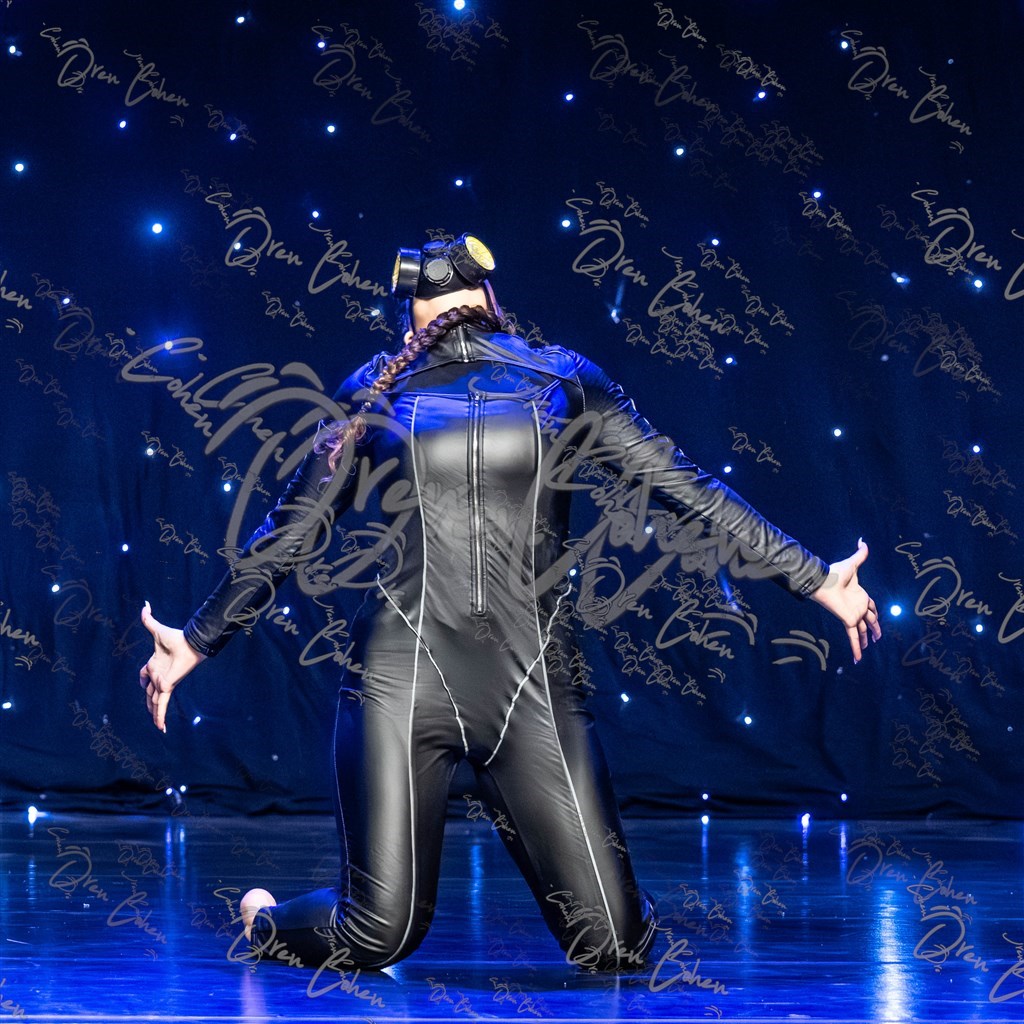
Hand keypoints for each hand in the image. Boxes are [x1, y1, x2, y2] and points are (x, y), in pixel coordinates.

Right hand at [138, 601, 205, 731]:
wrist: (190, 643)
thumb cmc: (176, 637)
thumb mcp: (157, 630)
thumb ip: (149, 619)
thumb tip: (145, 604)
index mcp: (153, 664)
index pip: (143, 676)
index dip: (142, 680)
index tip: (143, 684)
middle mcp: (157, 675)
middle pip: (149, 692)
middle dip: (149, 702)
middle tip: (150, 710)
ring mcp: (162, 682)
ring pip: (154, 702)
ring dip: (154, 713)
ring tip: (158, 725)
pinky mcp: (167, 687)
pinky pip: (161, 705)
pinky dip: (160, 716)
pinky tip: (161, 728)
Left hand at [809, 539, 881, 663]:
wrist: (823, 581)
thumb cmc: (835, 573)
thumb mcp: (852, 564)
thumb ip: (860, 554)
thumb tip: (863, 540)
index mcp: (860, 595)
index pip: (872, 606)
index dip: (875, 612)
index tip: (877, 618)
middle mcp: (858, 606)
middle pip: (870, 620)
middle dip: (874, 629)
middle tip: (878, 637)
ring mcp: (854, 615)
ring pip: (863, 631)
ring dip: (867, 640)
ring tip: (870, 647)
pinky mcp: (848, 620)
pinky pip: (854, 636)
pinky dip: (856, 648)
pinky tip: (857, 659)